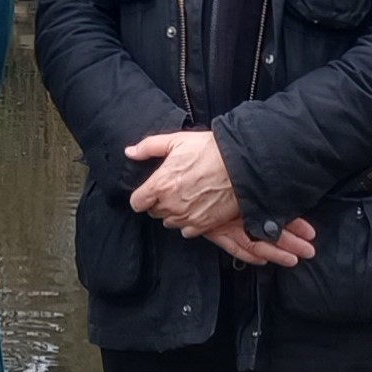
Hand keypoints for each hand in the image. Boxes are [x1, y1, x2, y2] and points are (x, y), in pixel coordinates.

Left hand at [127, 130, 312, 266]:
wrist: (241, 165)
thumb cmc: (210, 150)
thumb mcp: (176, 141)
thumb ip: (148, 147)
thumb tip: (130, 152)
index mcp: (160, 185)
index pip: (136, 202)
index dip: (142, 195)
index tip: (150, 190)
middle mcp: (170, 205)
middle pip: (154, 212)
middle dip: (159, 202)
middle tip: (175, 187)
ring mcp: (186, 217)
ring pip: (169, 222)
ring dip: (174, 212)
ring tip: (188, 197)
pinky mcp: (202, 226)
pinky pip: (186, 231)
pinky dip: (189, 222)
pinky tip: (198, 207)